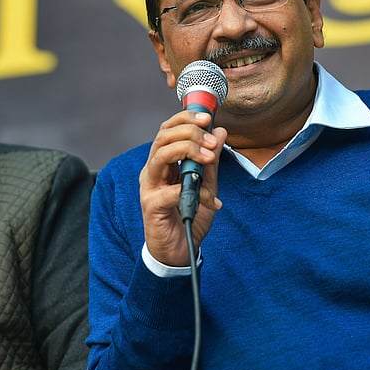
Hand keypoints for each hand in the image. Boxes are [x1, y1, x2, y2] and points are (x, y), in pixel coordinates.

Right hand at [138, 110, 226, 265]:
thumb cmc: (189, 217)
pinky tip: (208, 199)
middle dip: (190, 132)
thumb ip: (211, 161)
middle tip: (212, 141)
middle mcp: (153, 171)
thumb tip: (220, 132)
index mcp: (164, 163)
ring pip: (161, 154)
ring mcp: (149, 187)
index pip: (168, 129)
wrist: (179, 252)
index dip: (186, 118)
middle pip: (163, 136)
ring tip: (208, 158)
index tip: (208, 118)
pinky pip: (169, 190)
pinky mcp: (151, 205)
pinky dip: (191, 190)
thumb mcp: (207, 185)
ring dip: (188, 150)